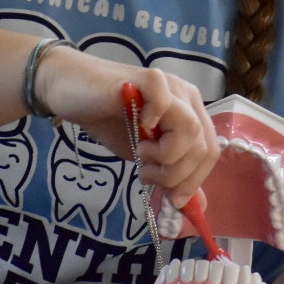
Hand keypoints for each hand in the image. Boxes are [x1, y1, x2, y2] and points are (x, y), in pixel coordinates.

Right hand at [33, 47, 218, 207]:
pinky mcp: (147, 78)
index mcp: (191, 115)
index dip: (194, 180)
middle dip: (176, 175)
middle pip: (202, 146)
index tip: (171, 198)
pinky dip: (155, 119)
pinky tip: (139, 126)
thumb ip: (169, 173)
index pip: (210, 151)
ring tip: (141, 155)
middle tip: (146, 175)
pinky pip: (164, 100)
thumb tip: (193, 206)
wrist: (72, 91)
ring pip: (191, 128)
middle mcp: (187, 98)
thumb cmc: (110, 122)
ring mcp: (170, 85)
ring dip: (166, 155)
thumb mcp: (143, 156)